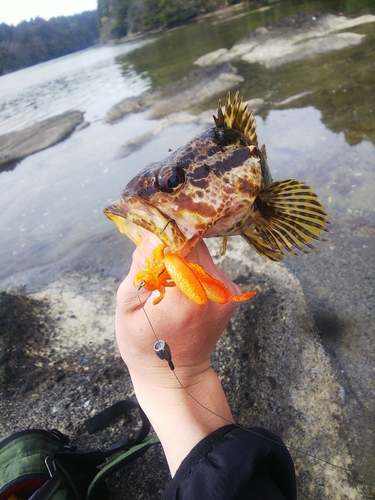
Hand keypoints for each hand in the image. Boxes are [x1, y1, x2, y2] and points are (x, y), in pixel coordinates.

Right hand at [115, 231, 239, 474]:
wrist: (176, 376)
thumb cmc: (143, 345)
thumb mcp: (127, 307)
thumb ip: (141, 267)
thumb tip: (152, 232)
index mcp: (188, 297)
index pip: (182, 242)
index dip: (164, 233)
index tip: (150, 232)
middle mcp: (215, 292)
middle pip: (194, 244)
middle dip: (172, 244)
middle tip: (153, 259)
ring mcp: (227, 293)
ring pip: (202, 252)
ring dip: (183, 256)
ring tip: (165, 278)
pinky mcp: (231, 293)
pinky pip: (209, 266)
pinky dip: (193, 268)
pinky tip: (180, 286)